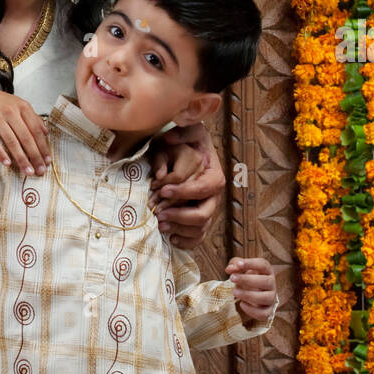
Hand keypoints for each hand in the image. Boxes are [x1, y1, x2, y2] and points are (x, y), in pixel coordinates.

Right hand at [0, 87, 50, 175]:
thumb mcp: (18, 105)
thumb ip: (33, 117)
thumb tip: (46, 132)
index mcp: (22, 107)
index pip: (36, 130)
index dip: (43, 146)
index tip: (47, 160)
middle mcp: (11, 112)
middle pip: (26, 137)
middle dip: (35, 156)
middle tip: (40, 170)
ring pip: (11, 141)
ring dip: (21, 158)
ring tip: (27, 170)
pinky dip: (1, 153)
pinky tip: (7, 163)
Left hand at [148, 122, 224, 247]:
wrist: (186, 155)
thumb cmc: (187, 144)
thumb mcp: (188, 131)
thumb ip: (182, 132)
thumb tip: (170, 137)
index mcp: (214, 176)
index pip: (204, 188)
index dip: (185, 191)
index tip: (162, 190)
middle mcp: (213, 197)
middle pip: (204, 214)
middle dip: (181, 216)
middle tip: (159, 214)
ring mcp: (207, 211)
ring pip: (200, 229)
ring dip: (180, 230)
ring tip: (160, 225)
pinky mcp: (198, 223)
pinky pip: (197, 239)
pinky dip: (185, 242)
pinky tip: (170, 238)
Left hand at [226, 257, 275, 322]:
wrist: (252, 294)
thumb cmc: (246, 278)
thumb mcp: (240, 268)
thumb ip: (235, 265)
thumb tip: (229, 269)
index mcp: (266, 271)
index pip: (263, 265)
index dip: (252, 264)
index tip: (239, 264)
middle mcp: (272, 284)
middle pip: (266, 281)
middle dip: (247, 280)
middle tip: (232, 278)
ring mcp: (271, 298)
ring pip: (266, 298)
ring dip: (249, 295)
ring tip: (234, 292)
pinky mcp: (268, 310)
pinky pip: (264, 313)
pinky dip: (252, 310)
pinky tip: (242, 304)